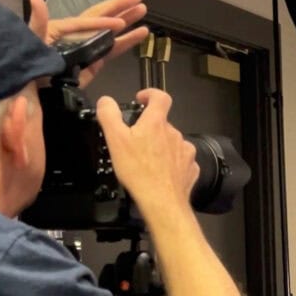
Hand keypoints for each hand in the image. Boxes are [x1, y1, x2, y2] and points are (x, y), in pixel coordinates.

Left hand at [28, 0, 148, 86]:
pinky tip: (141, 33)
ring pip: (111, 31)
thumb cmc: (30, 63)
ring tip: (144, 10)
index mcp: (63, 27)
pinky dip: (127, 41)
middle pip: (102, 16)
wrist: (33, 90)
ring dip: (127, 20)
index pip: (87, 21)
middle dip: (120, 7)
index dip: (103, 22)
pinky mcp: (95, 62)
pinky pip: (113, 48)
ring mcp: (87, 48)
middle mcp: (78, 34)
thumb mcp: (32, 40)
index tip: (119, 23)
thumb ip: (37, 22)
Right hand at [95, 88, 197, 215]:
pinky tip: (160, 173)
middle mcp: (174, 134)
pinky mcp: (190, 168)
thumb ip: (109, 115)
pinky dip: (171, 164)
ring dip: (162, 148)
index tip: (142, 99)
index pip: (160, 97)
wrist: (161, 201)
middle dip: (151, 130)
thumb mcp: (115, 140)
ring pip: (172, 143)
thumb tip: (105, 101)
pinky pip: (181, 161)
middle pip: (163, 124)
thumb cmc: (139, 172)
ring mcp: (185, 152)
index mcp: (156, 123)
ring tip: (147, 162)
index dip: (150, 94)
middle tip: (136, 143)